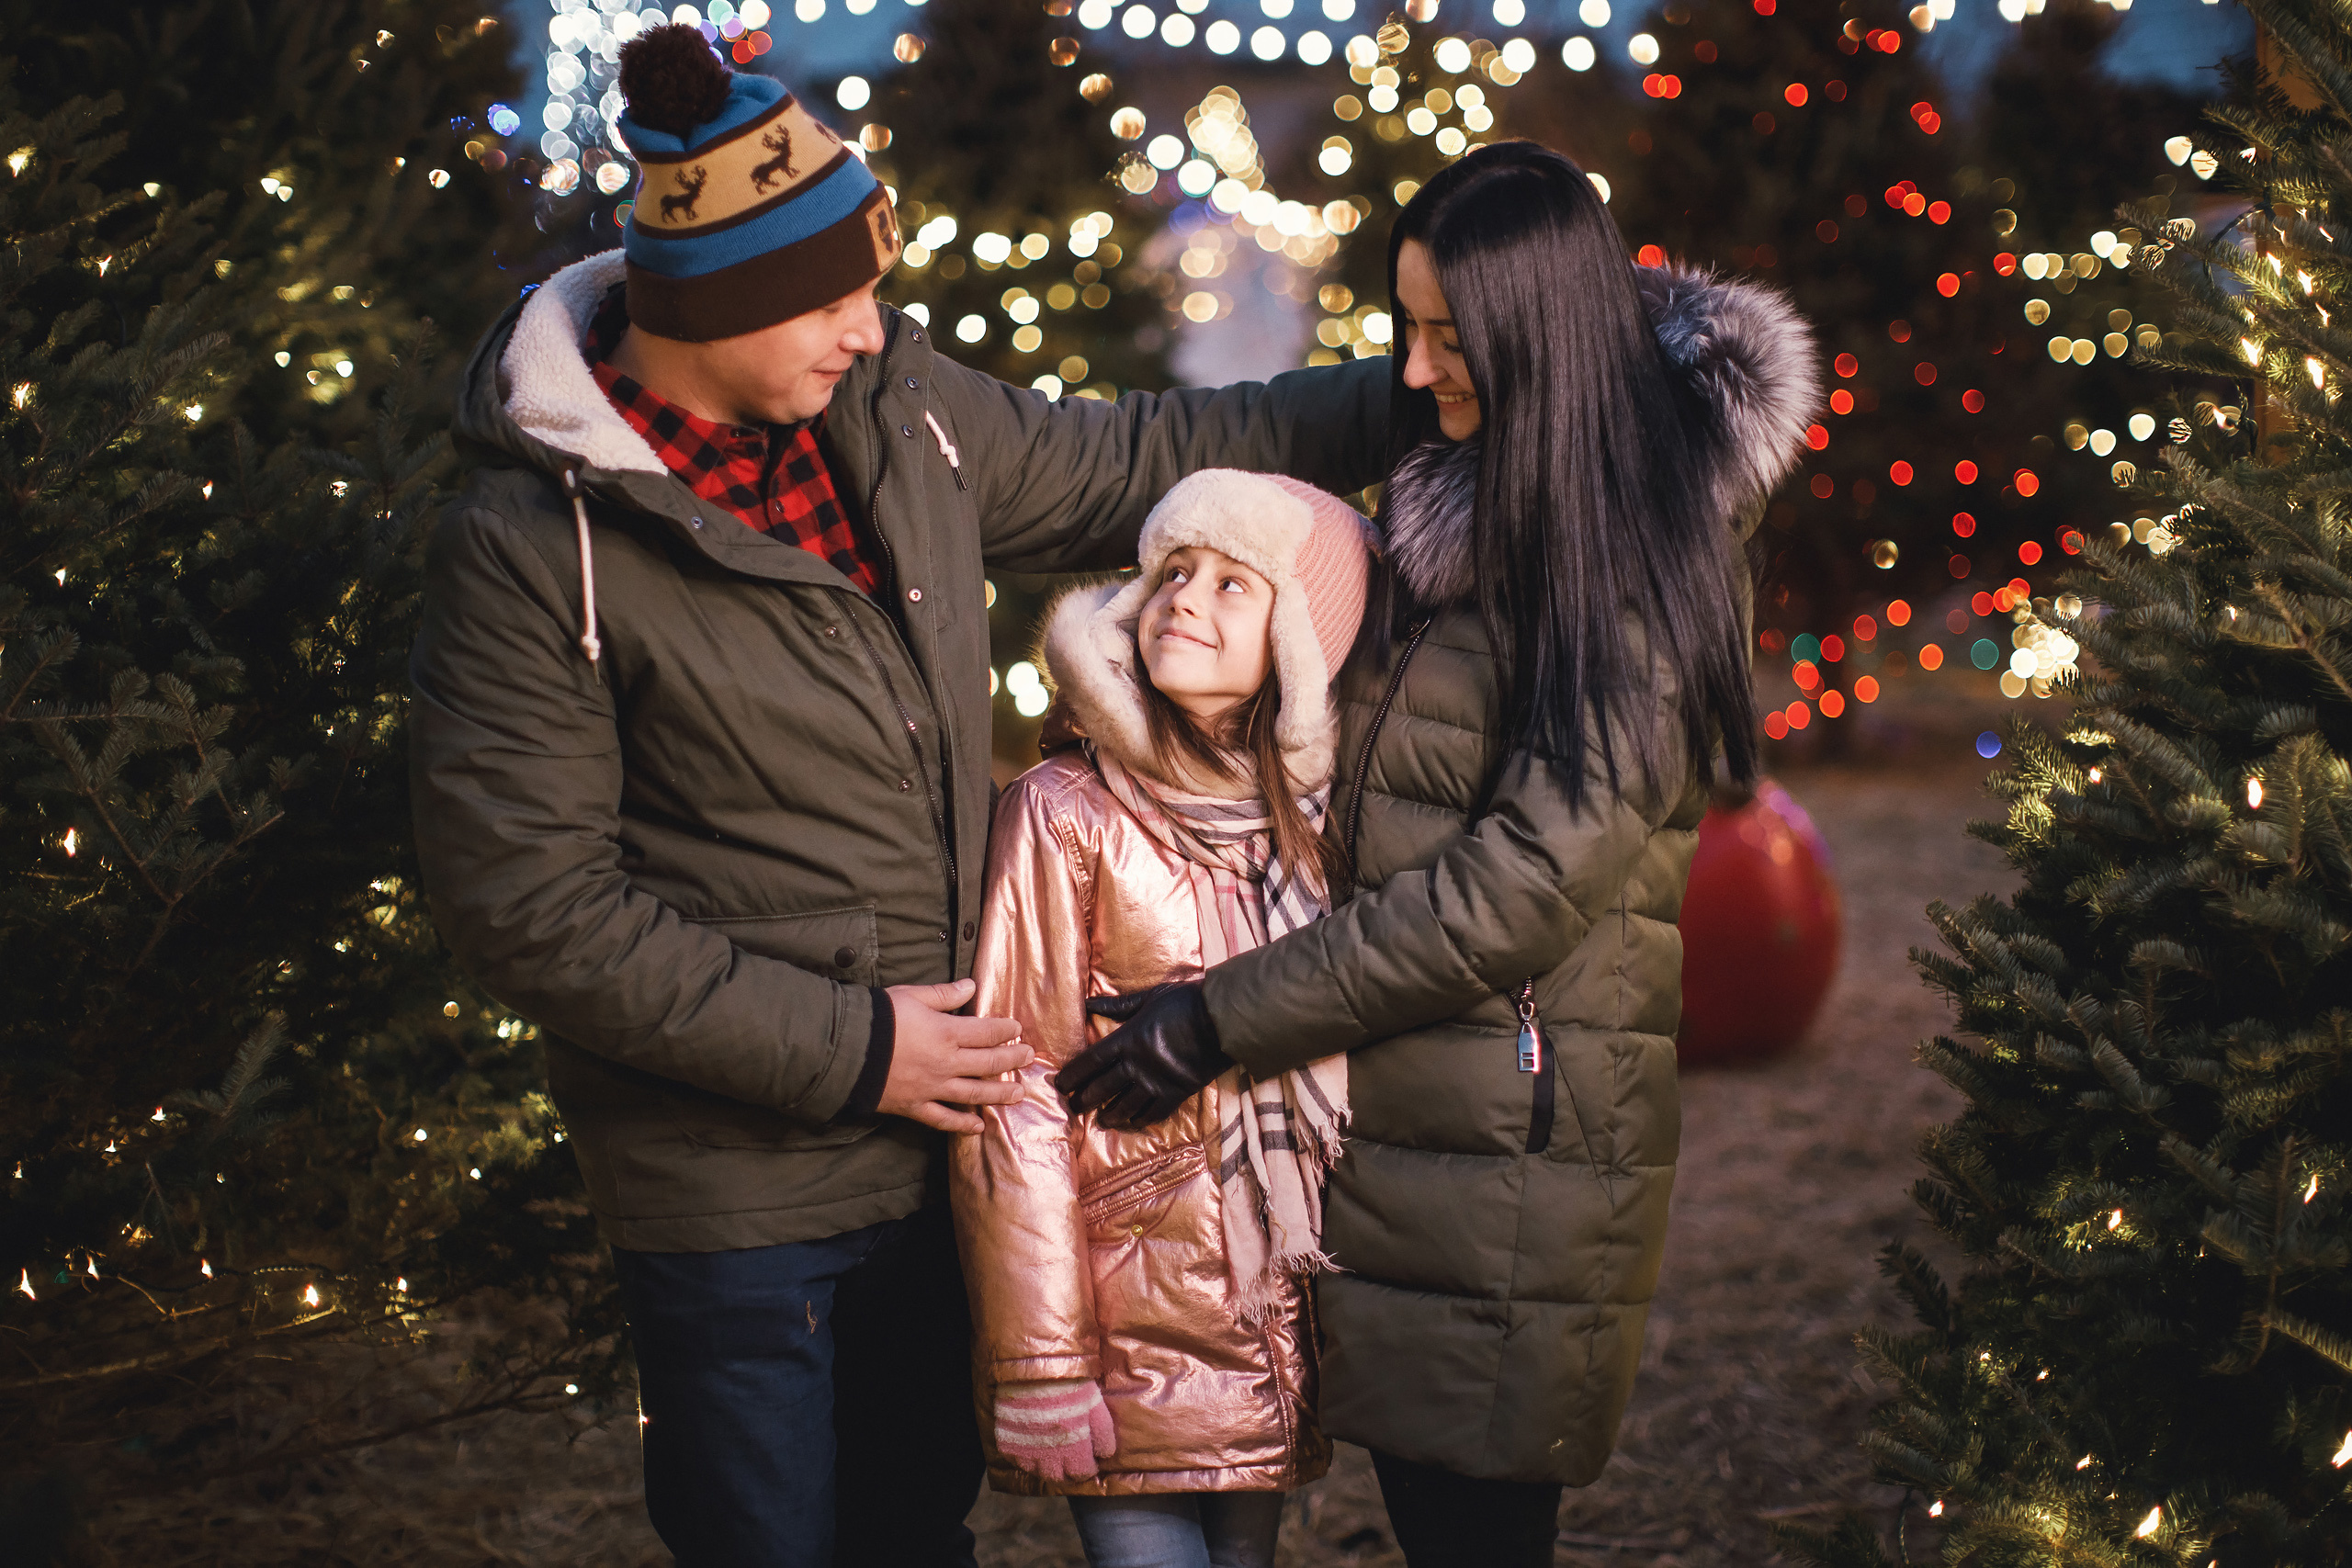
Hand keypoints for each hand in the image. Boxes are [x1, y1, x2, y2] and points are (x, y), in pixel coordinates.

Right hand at [877, 979, 1031, 1133]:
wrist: (844, 1050)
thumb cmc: (878, 1018)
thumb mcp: (912, 996)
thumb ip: (944, 994)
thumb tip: (972, 986)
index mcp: (947, 1033)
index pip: (987, 1032)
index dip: (1005, 1031)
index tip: (1017, 1030)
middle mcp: (947, 1063)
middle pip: (989, 1063)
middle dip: (1012, 1060)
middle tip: (1029, 1058)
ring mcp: (933, 1088)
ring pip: (974, 1093)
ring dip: (999, 1094)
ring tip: (1018, 1095)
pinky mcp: (916, 1106)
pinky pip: (944, 1119)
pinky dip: (962, 1124)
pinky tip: (978, 1127)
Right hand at [993, 1378, 1115, 1481]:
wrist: (1033, 1369)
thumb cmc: (1069, 1385)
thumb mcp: (1095, 1406)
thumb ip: (1103, 1435)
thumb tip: (1105, 1456)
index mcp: (1074, 1449)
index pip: (1082, 1474)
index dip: (1088, 1467)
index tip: (1088, 1459)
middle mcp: (1049, 1458)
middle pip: (1060, 1478)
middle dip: (1069, 1470)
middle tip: (1071, 1456)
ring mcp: (1026, 1453)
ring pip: (1039, 1473)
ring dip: (1047, 1466)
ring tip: (1052, 1451)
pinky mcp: (1007, 1445)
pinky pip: (1018, 1462)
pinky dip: (1026, 1458)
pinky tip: (1032, 1444)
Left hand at [1053, 982, 1231, 1129]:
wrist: (1222, 1020)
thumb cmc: (1185, 1003)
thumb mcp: (1148, 998)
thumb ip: (1118, 1006)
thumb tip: (1088, 1003)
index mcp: (1127, 1040)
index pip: (1090, 1062)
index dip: (1073, 1076)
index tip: (1060, 1085)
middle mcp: (1137, 1065)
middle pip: (1102, 1088)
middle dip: (1084, 1099)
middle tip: (1073, 1107)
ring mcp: (1156, 1082)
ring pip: (1125, 1106)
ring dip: (1109, 1114)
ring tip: (1101, 1119)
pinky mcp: (1177, 1093)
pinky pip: (1153, 1113)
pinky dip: (1140, 1120)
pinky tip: (1132, 1122)